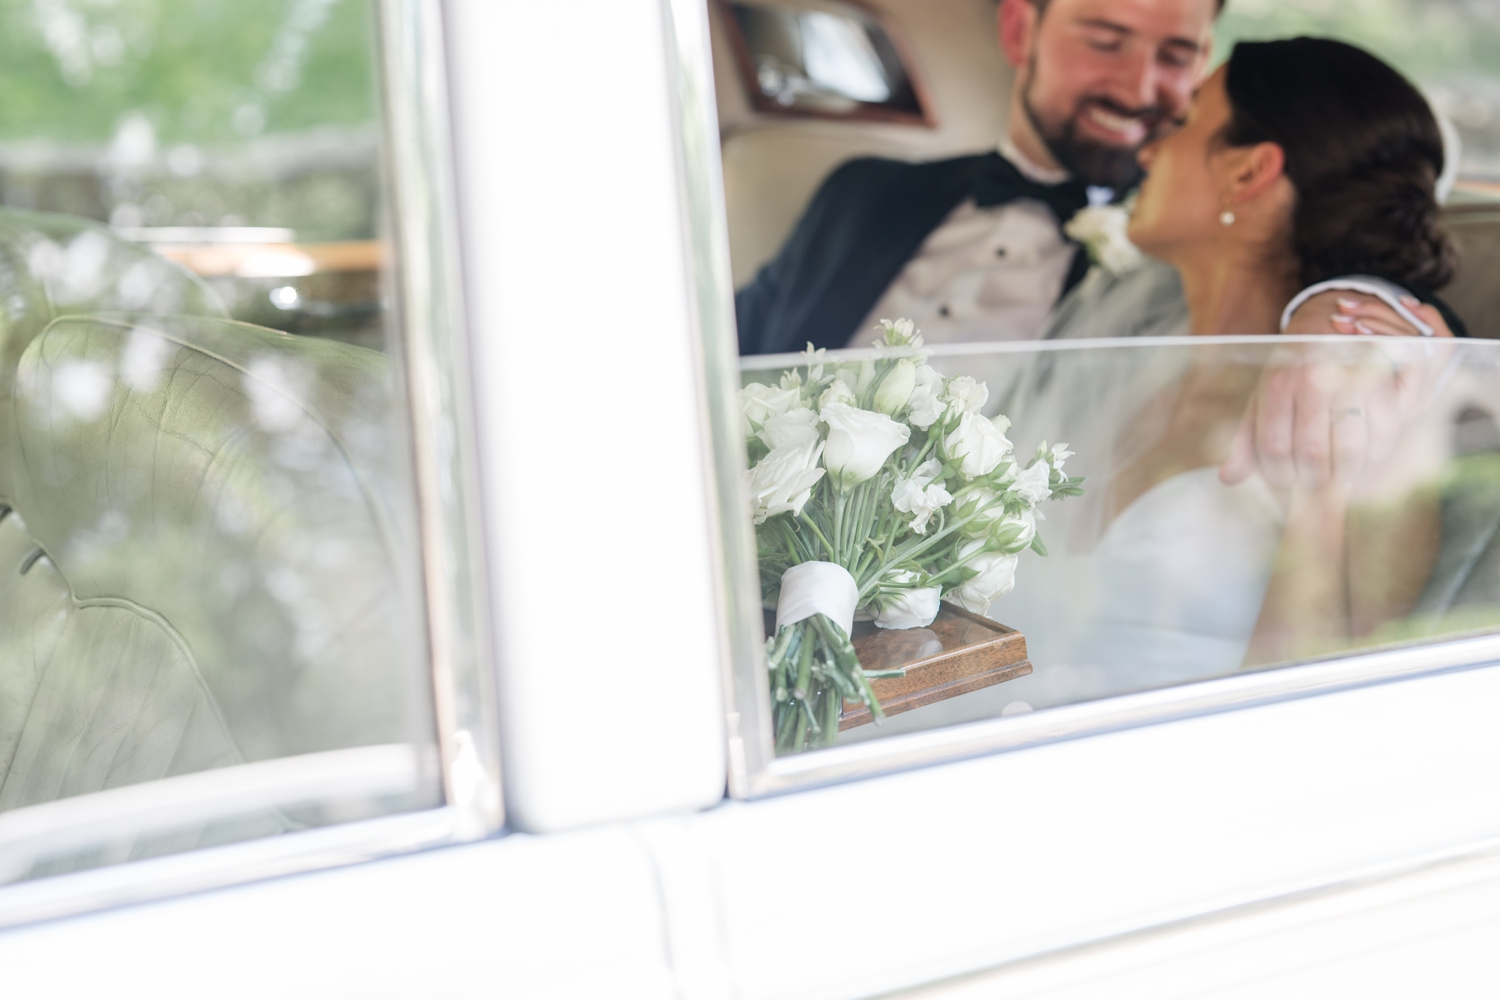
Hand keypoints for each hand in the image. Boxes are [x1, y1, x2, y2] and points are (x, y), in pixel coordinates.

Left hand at [1221, 292, 1453, 488]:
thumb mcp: (1263, 399)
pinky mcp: (1384, 381)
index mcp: (1276, 385)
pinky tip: (1365, 454)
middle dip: (1314, 480)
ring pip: (1351, 448)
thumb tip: (1227, 479)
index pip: (1273, 448)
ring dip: (1346, 473)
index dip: (1278, 475)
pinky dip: (1377, 453)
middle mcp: (1312, 380)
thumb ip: (1246, 440)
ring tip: (1339, 474)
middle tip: (1315, 482)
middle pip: (1313, 453)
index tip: (1285, 479)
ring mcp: (1350, 379)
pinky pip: (1385, 434)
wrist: (1330, 326)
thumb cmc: (1292, 374)